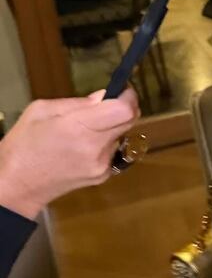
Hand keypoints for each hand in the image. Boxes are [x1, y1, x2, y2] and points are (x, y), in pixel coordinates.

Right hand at [0, 90, 139, 218]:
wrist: (15, 187)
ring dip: (111, 128)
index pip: (124, 110)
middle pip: (129, 121)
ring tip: (86, 130)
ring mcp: (101, 164)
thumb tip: (103, 97)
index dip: (128, 97)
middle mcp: (96, 147)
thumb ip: (77, 103)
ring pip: (120, 135)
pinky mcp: (102, 176)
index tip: (122, 90)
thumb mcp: (41, 111)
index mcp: (79, 128)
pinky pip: (113, 151)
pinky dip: (104, 144)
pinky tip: (83, 147)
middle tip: (108, 104)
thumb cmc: (22, 145)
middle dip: (123, 108)